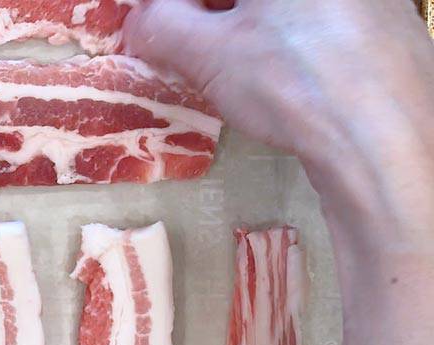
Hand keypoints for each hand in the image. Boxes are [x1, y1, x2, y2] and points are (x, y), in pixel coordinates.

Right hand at [124, 0, 433, 161]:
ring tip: (234, 71)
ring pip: (290, 10)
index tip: (156, 27)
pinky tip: (285, 82)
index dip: (175, 8)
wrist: (388, 144)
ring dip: (252, 27)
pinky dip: (294, 42)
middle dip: (213, 13)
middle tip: (187, 46)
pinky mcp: (393, 28)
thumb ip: (162, 27)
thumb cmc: (293, 84)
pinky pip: (326, 25)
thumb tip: (139, 22)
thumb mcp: (207, 55)